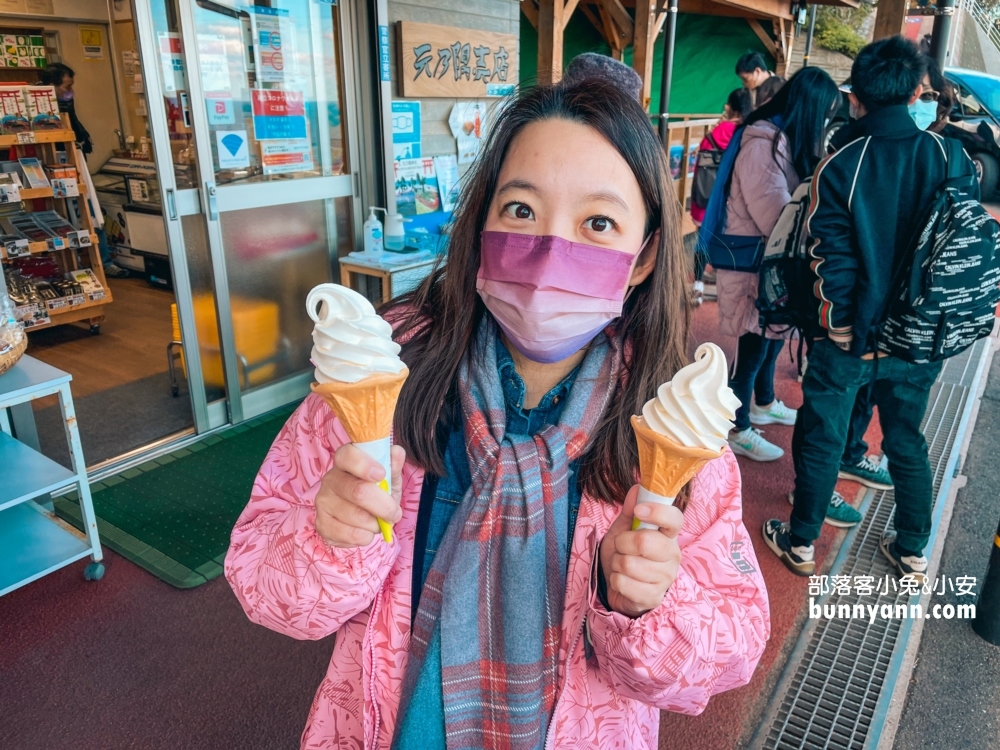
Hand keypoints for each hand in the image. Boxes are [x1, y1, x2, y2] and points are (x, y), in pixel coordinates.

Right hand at [315, 444, 404, 547]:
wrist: (362, 517)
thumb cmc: (376, 491)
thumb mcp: (388, 477)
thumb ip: (392, 466)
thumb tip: (397, 453)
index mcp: (345, 461)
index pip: (347, 456)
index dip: (364, 465)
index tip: (381, 475)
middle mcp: (330, 479)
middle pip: (358, 492)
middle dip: (384, 506)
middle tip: (394, 513)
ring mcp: (323, 502)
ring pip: (357, 517)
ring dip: (376, 524)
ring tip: (377, 521)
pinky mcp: (322, 525)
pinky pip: (350, 535)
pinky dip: (365, 536)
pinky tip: (365, 530)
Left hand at [598, 485, 682, 617]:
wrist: (620, 587)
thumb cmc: (625, 554)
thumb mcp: (623, 529)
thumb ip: (631, 511)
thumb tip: (637, 488)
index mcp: (668, 535)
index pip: (675, 519)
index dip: (658, 512)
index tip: (640, 511)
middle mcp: (673, 555)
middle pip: (645, 542)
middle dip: (623, 543)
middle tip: (622, 546)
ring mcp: (665, 578)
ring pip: (629, 564)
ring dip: (617, 563)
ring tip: (622, 566)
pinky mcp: (654, 597)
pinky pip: (623, 583)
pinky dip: (616, 580)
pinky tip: (623, 581)